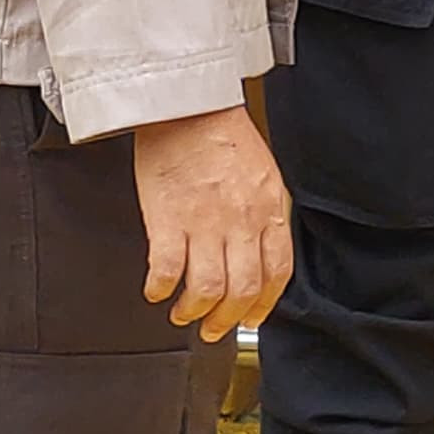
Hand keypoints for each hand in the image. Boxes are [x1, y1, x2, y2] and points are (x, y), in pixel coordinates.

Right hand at [134, 103, 292, 342]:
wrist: (187, 103)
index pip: (277, 273)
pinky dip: (160, 288)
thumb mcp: (263, 173)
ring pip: (207, 290)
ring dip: (193, 311)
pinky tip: (156, 290)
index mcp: (269, 209)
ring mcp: (204, 222)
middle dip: (227, 320)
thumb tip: (260, 252)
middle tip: (213, 330)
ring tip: (183, 313)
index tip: (251, 317)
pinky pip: (166, 270)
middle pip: (243, 290)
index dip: (264, 304)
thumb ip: (264, 214)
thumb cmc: (221, 133)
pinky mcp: (167, 218)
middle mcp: (241, 221)